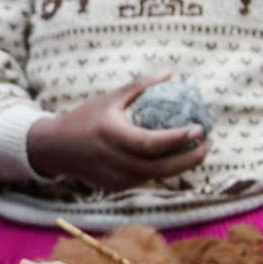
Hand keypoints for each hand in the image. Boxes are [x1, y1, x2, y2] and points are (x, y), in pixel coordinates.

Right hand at [26, 77, 208, 192]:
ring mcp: (115, 178)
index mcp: (113, 136)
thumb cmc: (85, 117)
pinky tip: (174, 158)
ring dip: (180, 166)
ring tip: (197, 151)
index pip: (153, 143)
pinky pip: (145, 179)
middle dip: (190, 159)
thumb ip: (140, 86)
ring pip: (156, 177)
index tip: (200, 128)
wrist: (55, 149)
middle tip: (207, 145)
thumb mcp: (110, 98)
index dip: (179, 138)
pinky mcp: (116, 187)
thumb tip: (171, 75)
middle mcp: (115, 161)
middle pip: (161, 168)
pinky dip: (162, 170)